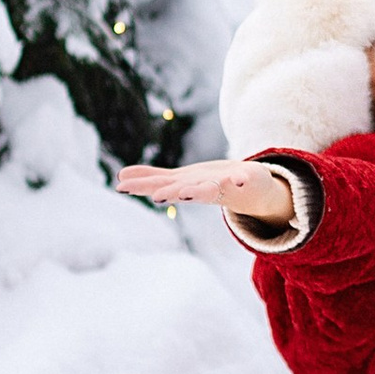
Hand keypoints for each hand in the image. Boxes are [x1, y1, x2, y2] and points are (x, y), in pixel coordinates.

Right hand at [113, 157, 295, 222]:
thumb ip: (153, 178)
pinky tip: (240, 179)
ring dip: (200, 191)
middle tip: (156, 197)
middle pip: (183, 191)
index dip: (142, 186)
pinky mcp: (246, 180)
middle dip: (171, 193)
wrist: (253, 192)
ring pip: (210, 189)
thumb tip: (121, 176)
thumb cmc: (212, 184)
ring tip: (187, 193)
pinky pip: (244, 179)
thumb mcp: (180, 179)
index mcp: (185, 186)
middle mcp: (202, 189)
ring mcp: (225, 186)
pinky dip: (242, 180)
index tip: (122, 187)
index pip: (161, 185)